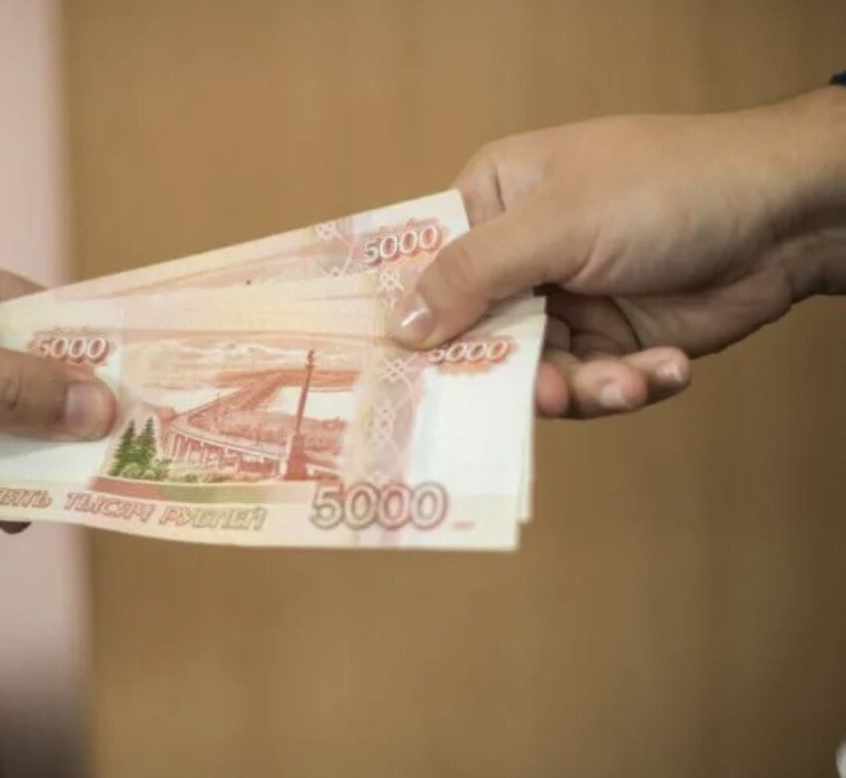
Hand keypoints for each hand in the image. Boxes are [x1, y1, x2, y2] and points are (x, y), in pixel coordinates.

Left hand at [0, 255, 116, 570]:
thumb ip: (11, 387)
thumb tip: (104, 408)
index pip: (54, 319)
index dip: (102, 351)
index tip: (155, 381)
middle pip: (58, 387)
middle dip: (87, 420)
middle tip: (137, 448)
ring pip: (43, 445)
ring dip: (55, 471)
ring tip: (70, 488)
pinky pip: (14, 492)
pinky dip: (18, 507)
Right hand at [391, 86, 845, 417]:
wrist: (788, 215)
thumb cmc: (667, 188)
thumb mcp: (559, 223)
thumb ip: (474, 273)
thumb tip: (399, 324)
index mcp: (493, 202)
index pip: (426, 268)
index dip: (414, 322)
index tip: (405, 375)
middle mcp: (520, 257)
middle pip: (477, 337)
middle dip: (515, 372)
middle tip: (547, 393)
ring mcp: (566, 302)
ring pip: (537, 375)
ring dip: (586, 388)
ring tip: (625, 384)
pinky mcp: (612, 342)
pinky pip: (593, 386)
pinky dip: (629, 386)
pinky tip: (667, 367)